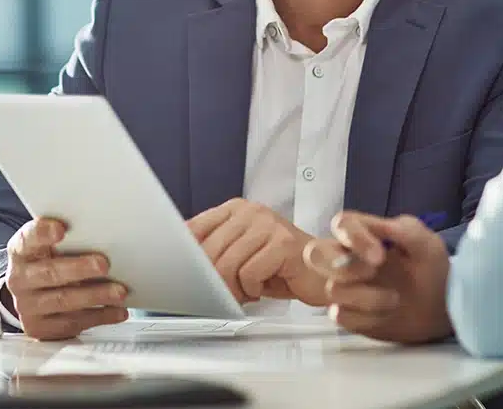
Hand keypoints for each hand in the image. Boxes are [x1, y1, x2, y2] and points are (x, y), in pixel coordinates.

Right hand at [4, 218, 127, 340]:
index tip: (61, 229)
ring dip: (95, 296)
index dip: (42, 233)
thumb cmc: (51, 260)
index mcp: (22, 251)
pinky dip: (99, 317)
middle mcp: (20, 279)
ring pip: (63, 301)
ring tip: (119, 292)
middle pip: (49, 273)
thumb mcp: (52, 245)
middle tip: (104, 265)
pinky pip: (71, 323)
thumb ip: (71, 236)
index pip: (28, 239)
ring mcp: (27, 306)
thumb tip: (104, 228)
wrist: (33, 293)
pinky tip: (117, 311)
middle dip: (79, 269)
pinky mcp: (39, 328)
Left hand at [188, 199, 325, 305]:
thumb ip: (214, 251)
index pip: (193, 229)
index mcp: (236, 209)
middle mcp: (251, 211)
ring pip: (227, 264)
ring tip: (247, 291)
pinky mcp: (283, 243)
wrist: (322, 270)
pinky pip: (249, 273)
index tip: (182, 276)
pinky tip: (265, 287)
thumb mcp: (241, 254)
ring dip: (234, 288)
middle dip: (212, 281)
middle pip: (208, 251)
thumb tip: (180, 265)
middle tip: (224, 294)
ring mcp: (268, 224)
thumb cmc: (279, 267)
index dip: (184, 257)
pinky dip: (253, 289)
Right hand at [303, 211, 452, 343]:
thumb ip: (404, 230)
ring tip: (394, 299)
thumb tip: (378, 225)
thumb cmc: (433, 267)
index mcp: (366, 234)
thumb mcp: (426, 242)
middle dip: (339, 265)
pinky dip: (363, 317)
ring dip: (364, 296)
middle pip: (316, 254)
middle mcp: (350, 258)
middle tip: (373, 272)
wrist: (446, 307)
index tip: (379, 256)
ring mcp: (348, 288)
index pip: (342, 224)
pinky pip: (339, 316)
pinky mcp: (351, 314)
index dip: (354, 237)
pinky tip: (386, 315)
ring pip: (331, 288)